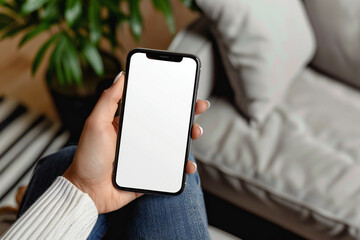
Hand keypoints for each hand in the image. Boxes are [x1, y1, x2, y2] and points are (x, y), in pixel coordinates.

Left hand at [63, 72, 209, 213]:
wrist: (87, 191)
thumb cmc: (87, 157)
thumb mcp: (95, 123)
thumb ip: (108, 100)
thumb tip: (121, 75)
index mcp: (130, 124)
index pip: (154, 107)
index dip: (170, 98)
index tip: (185, 89)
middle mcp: (142, 138)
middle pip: (169, 124)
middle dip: (187, 114)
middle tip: (198, 108)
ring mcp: (148, 156)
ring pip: (175, 145)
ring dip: (189, 137)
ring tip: (195, 133)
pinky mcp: (152, 173)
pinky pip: (172, 169)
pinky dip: (183, 167)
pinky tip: (188, 165)